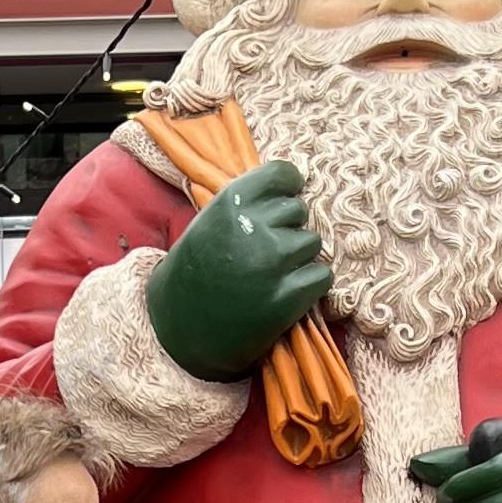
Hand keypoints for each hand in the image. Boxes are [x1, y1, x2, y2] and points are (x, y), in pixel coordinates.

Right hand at [146, 160, 332, 380]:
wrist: (179, 328)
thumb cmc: (195, 270)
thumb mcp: (210, 222)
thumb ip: (247, 203)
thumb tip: (293, 190)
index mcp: (232, 201)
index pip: (284, 174)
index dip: (288, 188)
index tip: (283, 201)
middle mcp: (254, 226)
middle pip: (299, 211)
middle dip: (288, 228)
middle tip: (264, 251)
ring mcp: (272, 262)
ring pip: (313, 243)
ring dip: (299, 258)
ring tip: (270, 274)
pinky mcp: (287, 297)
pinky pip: (322, 276)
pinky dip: (310, 285)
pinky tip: (286, 292)